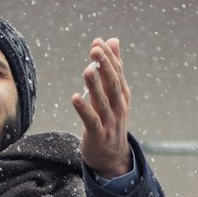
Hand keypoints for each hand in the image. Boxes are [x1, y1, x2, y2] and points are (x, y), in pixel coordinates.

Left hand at [71, 37, 130, 179]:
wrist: (112, 157)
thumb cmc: (111, 121)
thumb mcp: (115, 94)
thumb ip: (113, 68)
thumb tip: (113, 40)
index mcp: (122, 95)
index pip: (117, 72)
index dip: (109, 57)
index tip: (98, 42)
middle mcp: (118, 107)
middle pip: (112, 84)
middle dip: (105, 66)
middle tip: (95, 49)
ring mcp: (110, 122)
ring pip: (102, 101)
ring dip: (95, 85)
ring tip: (87, 69)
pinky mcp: (98, 135)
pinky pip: (91, 121)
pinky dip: (84, 110)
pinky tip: (75, 98)